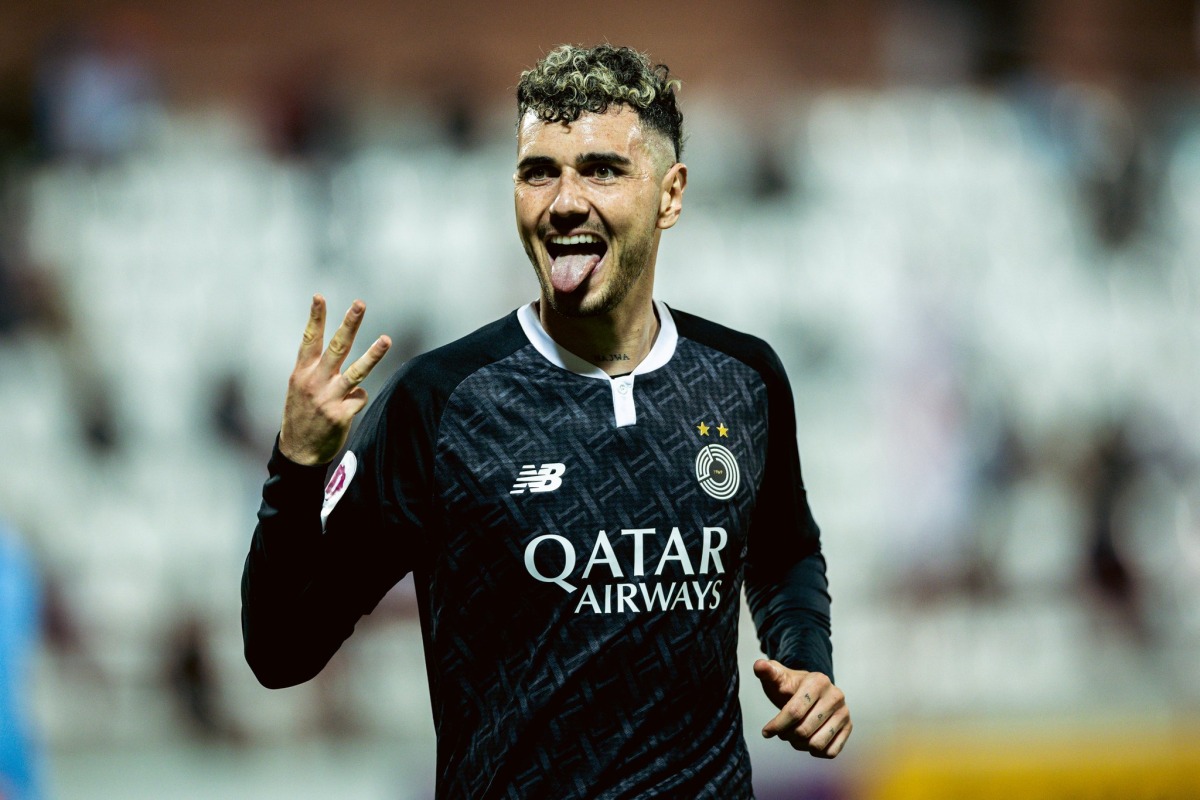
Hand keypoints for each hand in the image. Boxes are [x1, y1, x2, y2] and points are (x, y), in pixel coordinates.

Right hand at [279, 295, 390, 464]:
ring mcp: (328, 398)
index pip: (309, 340)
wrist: (298, 452)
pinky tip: (347, 408)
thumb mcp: (298, 388)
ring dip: (373, 355)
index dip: (315, 318)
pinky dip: (358, 400)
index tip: (319, 296)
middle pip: (336, 347)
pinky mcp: (340, 415)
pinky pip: (360, 398)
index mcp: (301, 373)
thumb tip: (336, 348)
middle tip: (359, 304)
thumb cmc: (301, 414)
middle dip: (349, 324)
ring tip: (387, 339)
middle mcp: (314, 382)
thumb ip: (315, 369)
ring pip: (356, 372)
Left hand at [754, 659, 851, 758]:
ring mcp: (844, 713)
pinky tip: (807, 741)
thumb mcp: (778, 678)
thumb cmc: (790, 687)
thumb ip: (767, 671)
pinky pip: (830, 752)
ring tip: (793, 737)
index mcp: (818, 681)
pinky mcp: (848, 728)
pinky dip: (815, 752)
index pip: (794, 711)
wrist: (810, 693)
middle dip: (787, 735)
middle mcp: (836, 696)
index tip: (766, 732)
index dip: (777, 725)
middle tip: (781, 732)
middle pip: (804, 730)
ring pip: (817, 744)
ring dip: (799, 745)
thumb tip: (759, 666)